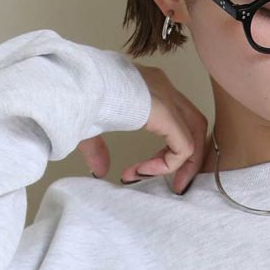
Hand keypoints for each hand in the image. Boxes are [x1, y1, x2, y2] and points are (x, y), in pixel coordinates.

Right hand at [77, 64, 210, 195]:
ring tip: (168, 185)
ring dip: (184, 165)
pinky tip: (145, 171)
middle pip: (193, 125)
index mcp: (147, 86)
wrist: (74, 84)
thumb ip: (98, 149)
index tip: (141, 172)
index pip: (174, 118)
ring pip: (195, 135)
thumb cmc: (76, 97)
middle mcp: (162, 86)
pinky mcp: (165, 110)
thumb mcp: (89, 127)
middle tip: (174, 185)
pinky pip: (183, 146)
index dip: (166, 151)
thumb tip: (100, 171)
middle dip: (187, 159)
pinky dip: (170, 164)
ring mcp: (166, 95)